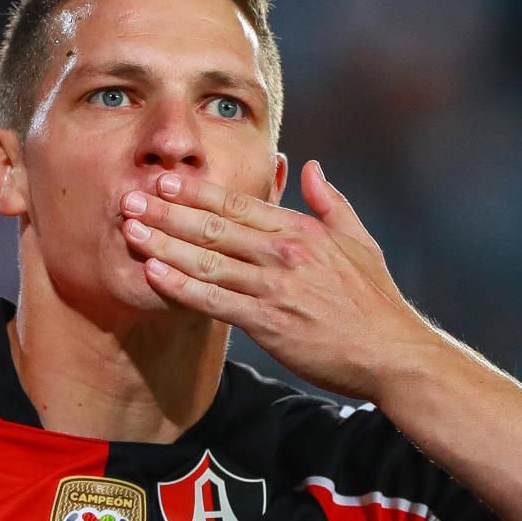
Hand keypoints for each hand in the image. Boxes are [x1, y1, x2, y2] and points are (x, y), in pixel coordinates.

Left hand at [119, 160, 438, 400]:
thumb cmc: (376, 302)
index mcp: (302, 230)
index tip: (164, 179)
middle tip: (128, 198)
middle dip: (166, 211)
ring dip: (163, 244)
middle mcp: (285, 253)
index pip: (238, 204)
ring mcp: (275, 288)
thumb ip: (331, 202)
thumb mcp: (359, 241)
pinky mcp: (268, 323)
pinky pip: (214, 301)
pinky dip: (181, 286)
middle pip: (213, 226)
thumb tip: (310, 166)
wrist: (392, 354)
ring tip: (128, 231)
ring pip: (207, 260)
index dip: (196, 191)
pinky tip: (152, 274)